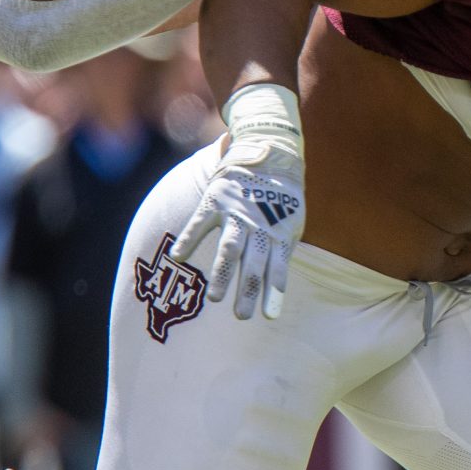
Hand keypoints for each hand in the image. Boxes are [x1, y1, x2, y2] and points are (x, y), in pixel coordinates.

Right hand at [172, 139, 305, 319]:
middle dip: (247, 291)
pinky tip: (178, 257)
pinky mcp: (217, 200)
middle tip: (241, 316)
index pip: (278, 268)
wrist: (270, 153)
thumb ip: (282, 250)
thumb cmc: (282, 198)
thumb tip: (277, 286)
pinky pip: (200, 222)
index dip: (274, 291)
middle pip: (253, 264)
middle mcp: (259, 226)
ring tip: (215, 299)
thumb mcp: (292, 223)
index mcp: (280, 233)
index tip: (269, 315)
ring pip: (229, 248)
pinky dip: (188, 238)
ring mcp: (237, 213)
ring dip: (222, 274)